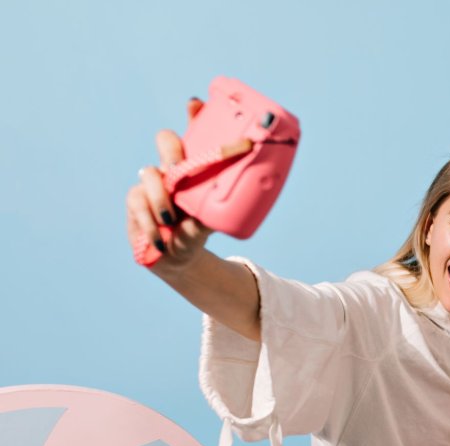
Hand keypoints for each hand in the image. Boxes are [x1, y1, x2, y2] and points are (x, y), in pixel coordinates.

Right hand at [125, 98, 211, 275]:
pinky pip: (137, 203)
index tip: (195, 104)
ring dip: (159, 197)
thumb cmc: (197, 232)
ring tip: (170, 220)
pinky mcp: (135, 201)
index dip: (193, 116)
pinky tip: (160, 238)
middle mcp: (171, 169)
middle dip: (171, 151)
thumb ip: (217, 210)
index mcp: (194, 169)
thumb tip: (233, 202)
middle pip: (166, 141)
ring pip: (149, 174)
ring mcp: (151, 183)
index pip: (194, 135)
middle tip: (178, 169)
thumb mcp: (211, 222)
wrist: (177, 257)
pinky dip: (149, 222)